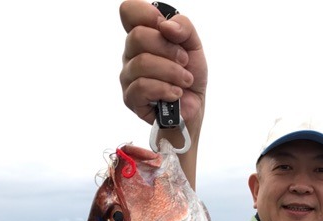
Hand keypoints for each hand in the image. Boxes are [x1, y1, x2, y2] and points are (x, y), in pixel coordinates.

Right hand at [119, 0, 207, 137]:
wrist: (194, 107)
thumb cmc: (190, 76)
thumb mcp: (194, 46)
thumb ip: (183, 27)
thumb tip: (166, 26)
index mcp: (143, 35)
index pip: (129, 11)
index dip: (146, 14)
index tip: (165, 28)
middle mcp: (131, 53)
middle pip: (137, 36)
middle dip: (168, 49)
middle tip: (184, 62)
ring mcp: (128, 76)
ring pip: (142, 63)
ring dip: (171, 72)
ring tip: (185, 81)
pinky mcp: (131, 98)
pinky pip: (142, 86)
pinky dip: (165, 89)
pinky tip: (175, 94)